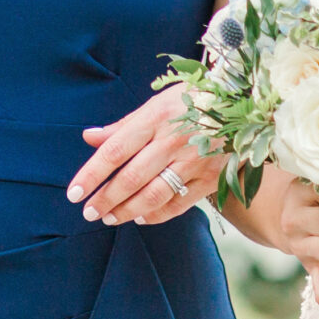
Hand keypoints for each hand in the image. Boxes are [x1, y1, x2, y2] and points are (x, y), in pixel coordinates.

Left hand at [65, 84, 221, 226]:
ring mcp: (194, 162)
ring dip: (127, 211)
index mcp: (155, 119)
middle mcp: (173, 141)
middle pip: (131, 178)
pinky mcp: (211, 178)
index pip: (115, 151)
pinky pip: (179, 204)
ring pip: (153, 195)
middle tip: (89, 212)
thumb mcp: (157, 103)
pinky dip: (157, 214)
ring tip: (109, 218)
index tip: (74, 192)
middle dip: (106, 199)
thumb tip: (89, 137)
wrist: (244, 103)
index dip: (92, 174)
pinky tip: (141, 217)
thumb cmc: (192, 101)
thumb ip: (123, 125)